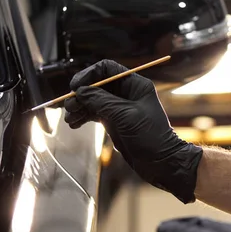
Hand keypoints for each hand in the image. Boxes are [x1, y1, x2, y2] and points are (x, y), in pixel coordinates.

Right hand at [64, 60, 202, 203]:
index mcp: (135, 85)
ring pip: (93, 100)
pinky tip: (74, 124)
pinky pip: (94, 114)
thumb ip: (101, 101)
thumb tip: (81, 91)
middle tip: (70, 106)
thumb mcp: (124, 115)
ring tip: (70, 118)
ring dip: (79, 107)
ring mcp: (120, 108)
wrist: (160, 162)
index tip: (76, 86)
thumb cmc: (150, 136)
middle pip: (97, 85)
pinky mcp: (115, 121)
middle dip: (81, 94)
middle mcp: (127, 93)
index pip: (107, 69)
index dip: (89, 75)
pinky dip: (83, 117)